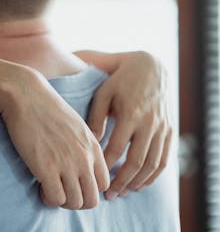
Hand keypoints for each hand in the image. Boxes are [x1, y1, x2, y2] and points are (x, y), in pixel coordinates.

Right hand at [2, 68, 109, 208]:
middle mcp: (84, 158)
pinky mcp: (46, 168)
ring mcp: (66, 164)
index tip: (73, 184)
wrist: (25, 95)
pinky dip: (48, 198)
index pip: (103, 184)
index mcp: (93, 147)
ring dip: (62, 201)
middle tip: (62, 191)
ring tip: (50, 188)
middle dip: (77, 201)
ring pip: (75, 203)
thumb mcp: (76, 125)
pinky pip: (55, 199)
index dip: (88, 189)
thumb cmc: (46, 107)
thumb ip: (84, 146)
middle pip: (92, 200)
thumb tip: (81, 165)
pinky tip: (40, 186)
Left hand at [87, 51, 172, 199]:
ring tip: (122, 192)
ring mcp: (163, 128)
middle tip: (108, 194)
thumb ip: (96, 117)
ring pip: (152, 164)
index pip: (116, 148)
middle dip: (121, 181)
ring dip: (138, 181)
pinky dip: (154, 175)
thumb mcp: (103, 93)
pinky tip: (141, 183)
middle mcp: (149, 124)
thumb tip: (92, 142)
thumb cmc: (120, 81)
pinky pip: (165, 159)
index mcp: (131, 114)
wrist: (151, 68)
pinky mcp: (170, 130)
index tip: (94, 177)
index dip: (105, 166)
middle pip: (136, 162)